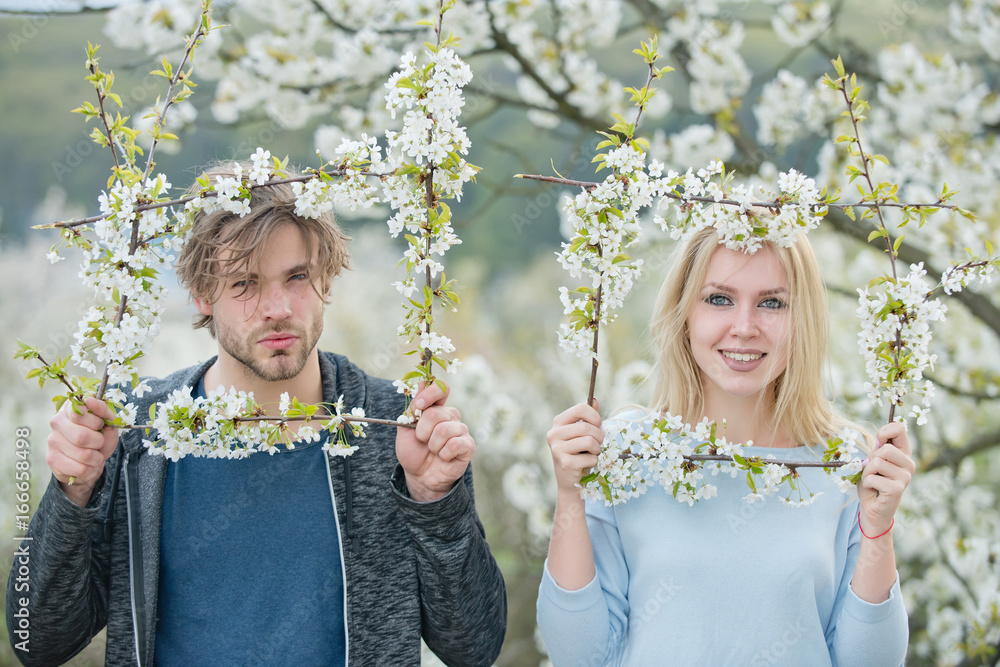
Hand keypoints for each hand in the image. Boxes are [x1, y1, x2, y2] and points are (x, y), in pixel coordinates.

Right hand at [47, 396, 118, 506]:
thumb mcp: (108, 423)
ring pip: (83, 454)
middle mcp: (57, 422)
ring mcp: (52, 440)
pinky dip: (90, 469)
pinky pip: (80, 468)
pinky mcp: (52, 459)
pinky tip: (87, 464)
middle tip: (99, 442)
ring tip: (94, 454)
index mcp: (70, 408)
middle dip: (99, 442)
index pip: (80, 412)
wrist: (90, 460)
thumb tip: (90, 400)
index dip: (96, 422)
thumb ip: (103, 410)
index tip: (99, 425)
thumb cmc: (99, 437)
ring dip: (96, 457)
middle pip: (82, 437)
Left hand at [395, 382, 473, 501]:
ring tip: (433, 451)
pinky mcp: (468, 445)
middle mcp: (451, 416)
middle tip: (422, 441)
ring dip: (432, 445)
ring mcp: (461, 430)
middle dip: (422, 431)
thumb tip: (421, 382)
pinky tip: (443, 457)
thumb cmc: (413, 451)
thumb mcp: (405, 428)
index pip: (442, 388)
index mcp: (437, 408)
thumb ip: (413, 408)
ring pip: (444, 430)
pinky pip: (455, 444)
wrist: (420, 476)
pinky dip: (443, 454)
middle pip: (435, 413)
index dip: (431, 393)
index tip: (420, 406)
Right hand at [547, 400, 602, 497]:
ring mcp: (557, 449)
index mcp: (558, 422)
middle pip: (586, 427)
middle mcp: (554, 434)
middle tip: (598, 443)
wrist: (569, 480)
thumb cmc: (578, 453)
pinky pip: (590, 457)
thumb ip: (588, 417)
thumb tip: (594, 401)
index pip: (580, 408)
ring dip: (597, 449)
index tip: (598, 425)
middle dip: (599, 436)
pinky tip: (587, 463)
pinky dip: (594, 461)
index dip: (595, 416)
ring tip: (593, 452)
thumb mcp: (582, 433)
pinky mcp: (564, 463)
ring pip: (589, 441)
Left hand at [858, 421, 914, 535]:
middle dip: (871, 459)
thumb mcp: (872, 461)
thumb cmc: (872, 482)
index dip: (884, 432)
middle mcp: (909, 464)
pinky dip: (867, 483)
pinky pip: (873, 478)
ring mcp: (905, 477)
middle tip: (872, 471)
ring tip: (873, 480)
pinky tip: (874, 489)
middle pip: (885, 449)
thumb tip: (879, 441)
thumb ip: (877, 449)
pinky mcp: (897, 489)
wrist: (872, 508)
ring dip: (867, 472)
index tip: (877, 442)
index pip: (899, 429)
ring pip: (877, 462)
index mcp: (903, 453)